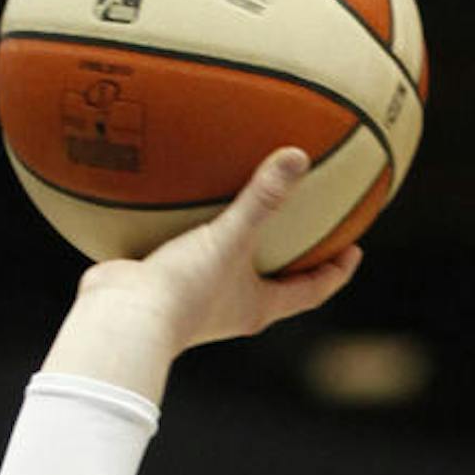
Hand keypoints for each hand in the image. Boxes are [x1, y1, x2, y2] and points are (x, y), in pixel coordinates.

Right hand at [57, 150, 361, 391]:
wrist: (121, 319)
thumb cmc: (184, 289)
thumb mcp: (229, 238)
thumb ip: (263, 199)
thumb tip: (298, 156)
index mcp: (256, 307)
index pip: (310, 292)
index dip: (336, 272)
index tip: (353, 249)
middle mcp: (231, 307)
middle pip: (276, 282)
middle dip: (294, 256)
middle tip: (312, 223)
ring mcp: (197, 299)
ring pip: (230, 267)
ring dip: (242, 242)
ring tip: (249, 204)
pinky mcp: (166, 285)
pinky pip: (188, 251)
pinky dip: (194, 228)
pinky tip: (186, 198)